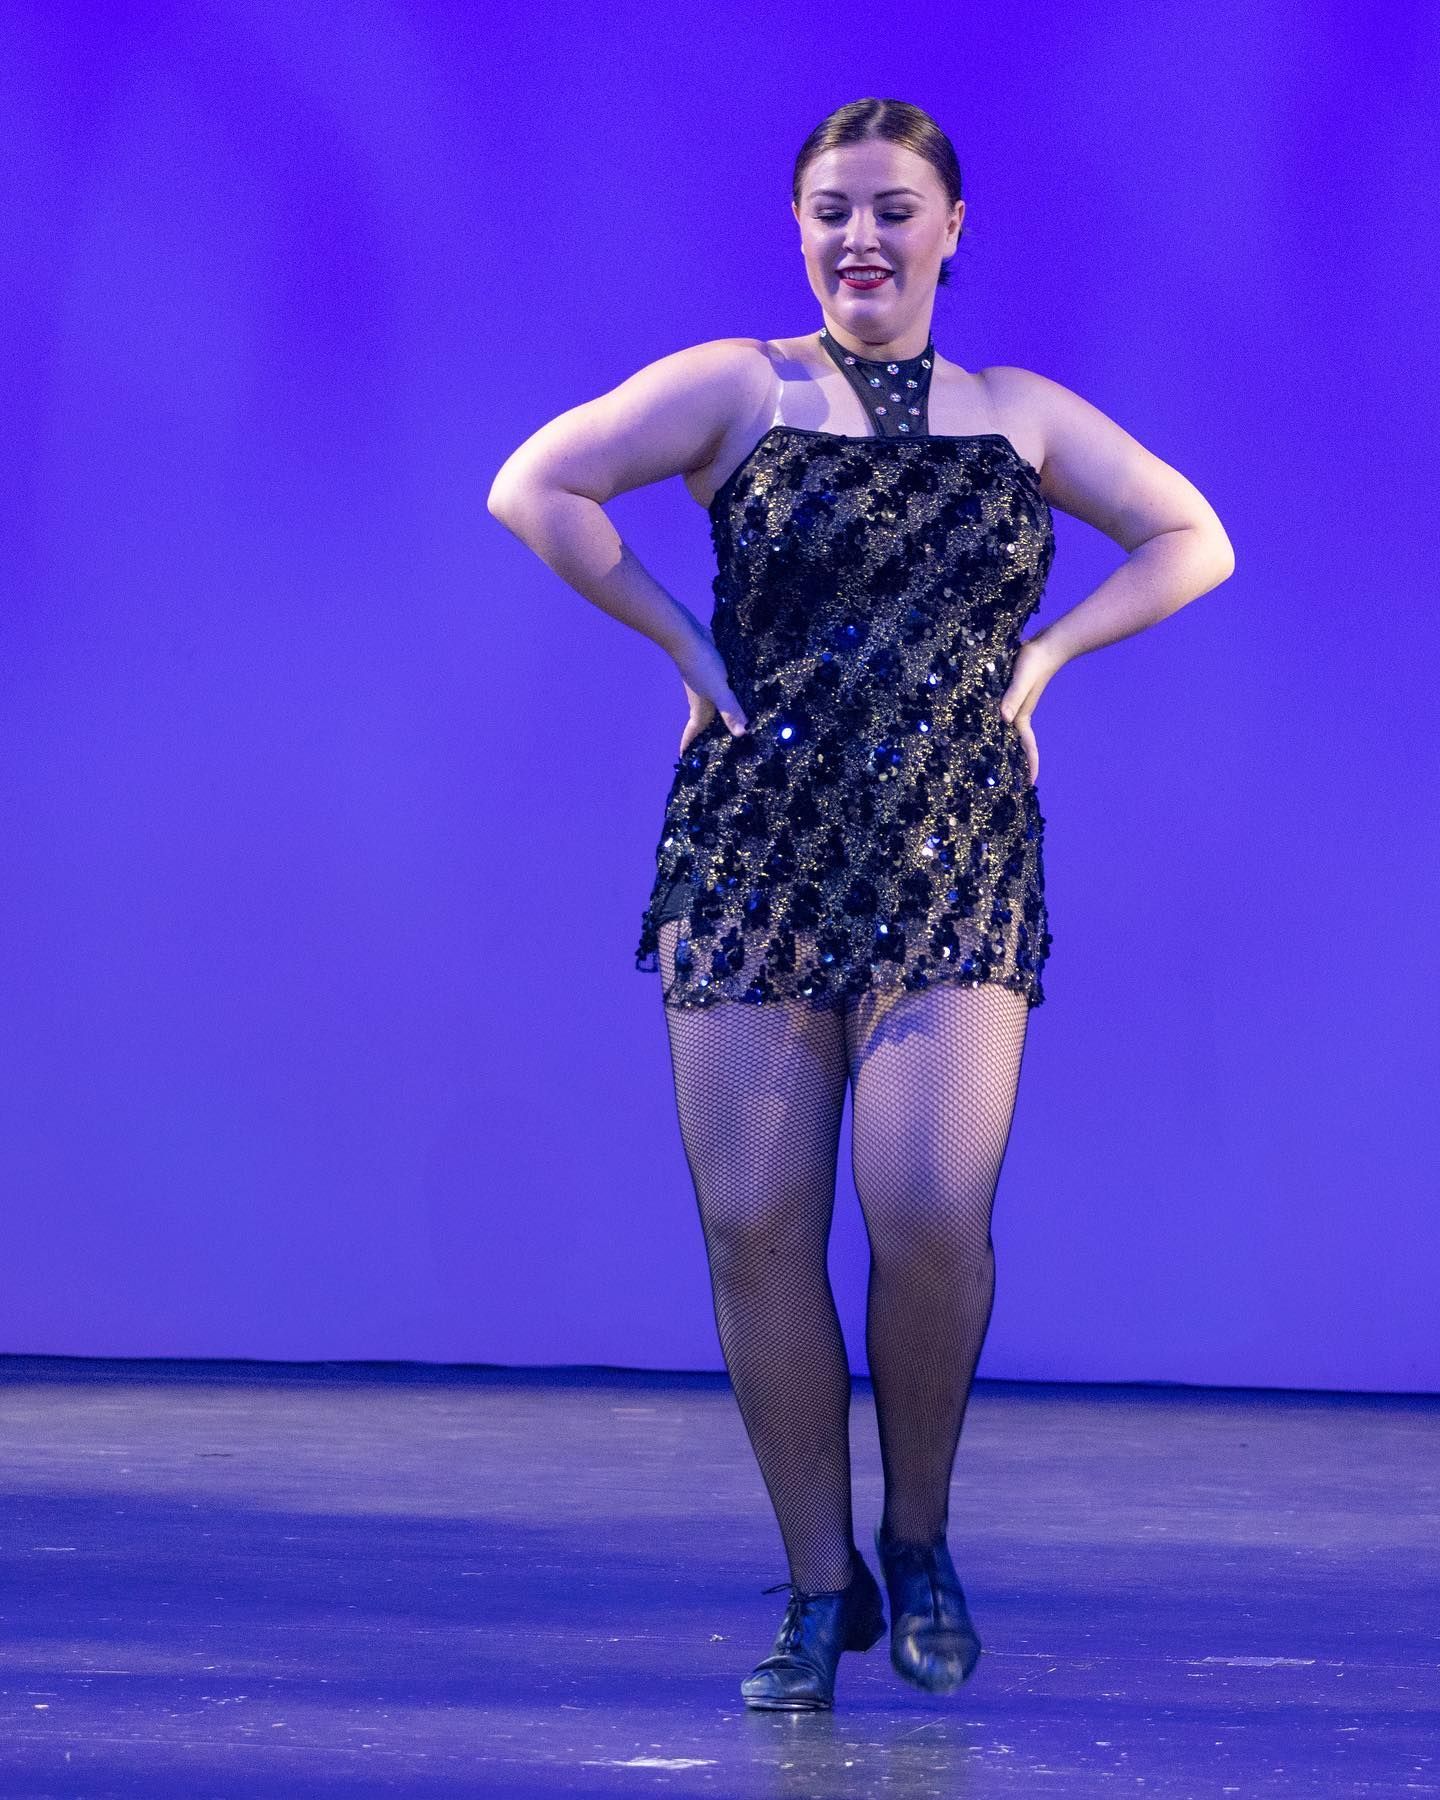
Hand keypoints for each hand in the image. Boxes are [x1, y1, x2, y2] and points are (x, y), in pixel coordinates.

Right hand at [669, 614, 748, 754]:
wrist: (689, 637)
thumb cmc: (702, 666)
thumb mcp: (719, 690)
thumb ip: (731, 711)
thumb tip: (743, 734)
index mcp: (700, 710)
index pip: (692, 734)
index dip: (689, 747)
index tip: (685, 760)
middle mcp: (702, 701)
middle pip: (705, 724)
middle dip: (709, 737)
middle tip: (720, 750)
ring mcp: (706, 687)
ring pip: (713, 708)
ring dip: (720, 718)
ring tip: (734, 728)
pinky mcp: (712, 674)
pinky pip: (720, 692)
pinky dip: (727, 699)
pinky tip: (739, 698)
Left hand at [998, 634, 1066, 787]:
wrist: (1047, 643)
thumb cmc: (1034, 661)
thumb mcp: (1021, 679)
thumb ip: (1013, 696)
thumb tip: (1004, 718)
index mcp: (1021, 715)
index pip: (1026, 745)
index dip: (1030, 764)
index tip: (1031, 783)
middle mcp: (1019, 713)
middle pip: (1016, 742)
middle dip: (1014, 762)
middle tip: (1005, 782)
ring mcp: (1016, 704)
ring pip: (1007, 730)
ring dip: (1004, 745)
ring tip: (991, 761)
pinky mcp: (1012, 694)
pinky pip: (1003, 714)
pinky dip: (996, 724)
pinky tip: (985, 725)